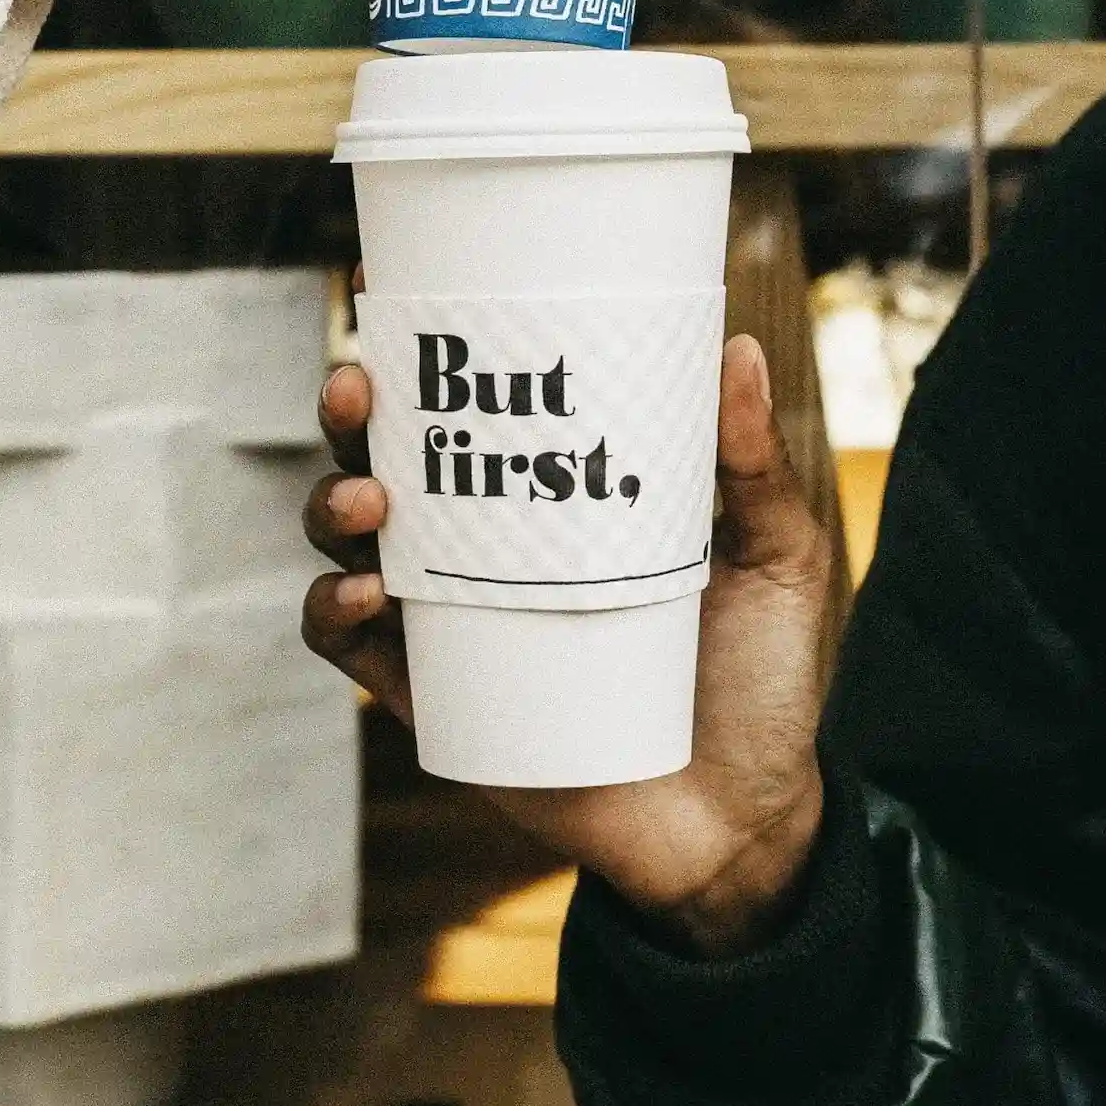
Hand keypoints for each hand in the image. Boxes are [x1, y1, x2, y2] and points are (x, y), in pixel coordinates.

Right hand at [302, 334, 837, 958]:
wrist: (744, 824)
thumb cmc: (758, 679)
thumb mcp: (774, 557)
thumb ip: (753, 465)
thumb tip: (739, 348)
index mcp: (551, 492)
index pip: (467, 401)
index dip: (412, 343)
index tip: (386, 280)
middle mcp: (485, 544)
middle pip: (386, 454)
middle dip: (351, 410)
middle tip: (359, 385)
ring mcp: (452, 621)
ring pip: (349, 540)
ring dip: (331, 503)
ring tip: (370, 498)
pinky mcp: (436, 701)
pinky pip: (354, 648)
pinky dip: (331, 612)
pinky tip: (360, 591)